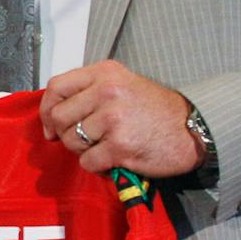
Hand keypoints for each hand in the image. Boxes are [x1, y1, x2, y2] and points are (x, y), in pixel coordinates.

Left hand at [39, 60, 203, 177]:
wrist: (193, 129)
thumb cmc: (155, 110)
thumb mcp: (122, 84)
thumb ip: (88, 92)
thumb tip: (50, 117)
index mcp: (105, 73)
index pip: (56, 87)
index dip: (46, 109)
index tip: (50, 124)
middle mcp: (107, 91)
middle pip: (59, 117)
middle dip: (66, 133)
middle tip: (86, 139)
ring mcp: (113, 119)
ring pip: (71, 141)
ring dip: (83, 150)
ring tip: (104, 147)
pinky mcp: (120, 146)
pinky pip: (87, 162)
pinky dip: (97, 166)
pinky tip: (113, 160)